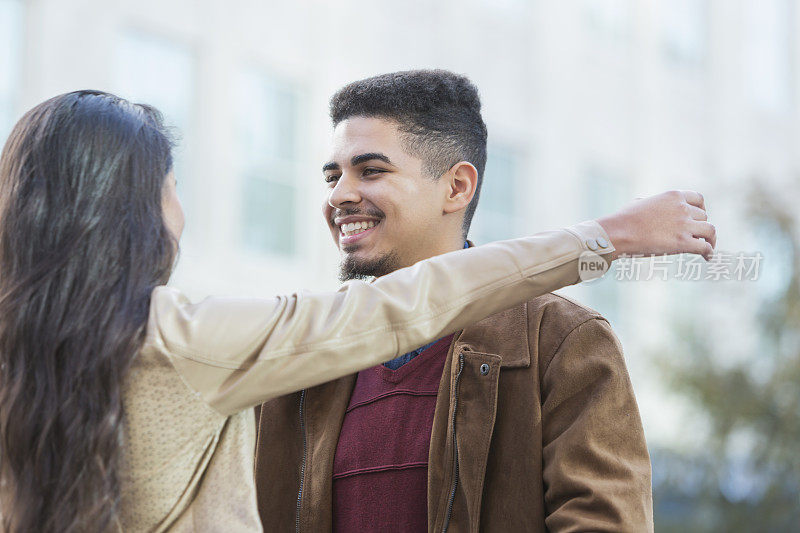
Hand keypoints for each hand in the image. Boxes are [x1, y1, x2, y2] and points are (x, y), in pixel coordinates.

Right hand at [595, 190, 715, 260]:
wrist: (618, 232)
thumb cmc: (623, 220)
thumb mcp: (638, 203)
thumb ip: (650, 202)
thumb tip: (645, 203)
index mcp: (673, 196)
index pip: (699, 199)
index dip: (701, 209)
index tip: (699, 218)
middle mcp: (682, 208)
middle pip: (703, 217)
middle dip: (700, 226)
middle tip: (696, 237)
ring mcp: (684, 225)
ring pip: (710, 231)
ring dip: (710, 239)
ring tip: (708, 246)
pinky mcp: (683, 242)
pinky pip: (705, 247)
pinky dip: (709, 252)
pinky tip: (708, 257)